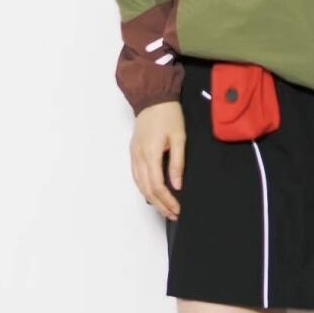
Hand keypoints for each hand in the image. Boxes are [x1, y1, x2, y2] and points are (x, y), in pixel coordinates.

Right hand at [130, 101, 184, 219]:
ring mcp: (134, 154)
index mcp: (150, 153)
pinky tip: (152, 195)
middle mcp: (139, 156)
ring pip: (139, 184)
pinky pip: (136, 176)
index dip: (167, 200)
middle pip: (147, 189)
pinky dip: (144, 189)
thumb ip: (178, 163)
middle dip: (160, 204)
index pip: (157, 185)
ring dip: (152, 199)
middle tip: (173, 214)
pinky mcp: (134, 152)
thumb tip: (177, 185)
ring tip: (165, 209)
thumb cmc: (168, 114)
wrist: (153, 98)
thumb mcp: (179, 138)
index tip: (177, 209)